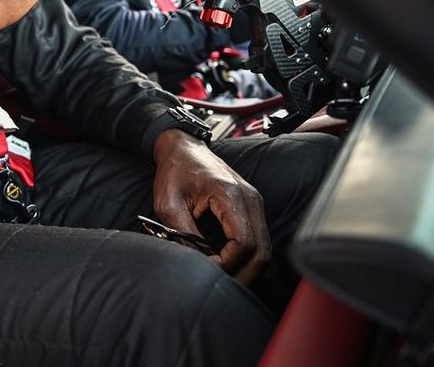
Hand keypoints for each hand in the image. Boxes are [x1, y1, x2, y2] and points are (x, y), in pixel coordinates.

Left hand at [151, 130, 270, 284]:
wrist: (182, 148)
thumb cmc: (174, 171)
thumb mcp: (168, 204)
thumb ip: (184, 235)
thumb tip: (198, 264)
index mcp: (229, 194)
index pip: (242, 243)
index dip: (226, 263)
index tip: (206, 268)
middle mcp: (250, 198)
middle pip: (262, 251)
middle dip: (243, 274)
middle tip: (220, 284)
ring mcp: (255, 202)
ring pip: (265, 248)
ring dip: (248, 268)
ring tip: (225, 277)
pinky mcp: (252, 207)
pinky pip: (260, 239)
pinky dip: (249, 256)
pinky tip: (230, 263)